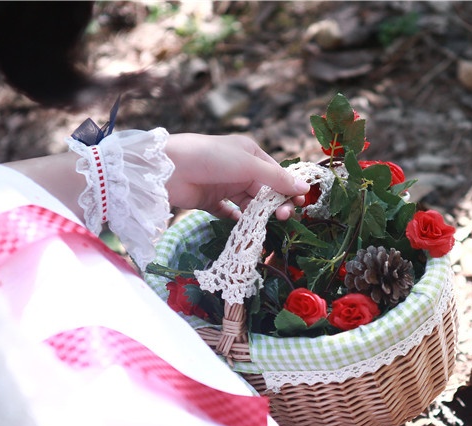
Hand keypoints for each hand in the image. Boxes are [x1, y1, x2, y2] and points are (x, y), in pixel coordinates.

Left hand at [162, 133, 309, 219]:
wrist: (168, 168)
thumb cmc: (210, 157)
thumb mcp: (248, 165)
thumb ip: (275, 178)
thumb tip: (304, 187)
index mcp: (249, 153)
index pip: (276, 173)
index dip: (288, 188)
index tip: (300, 203)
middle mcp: (238, 169)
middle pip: (264, 190)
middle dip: (276, 203)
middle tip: (284, 216)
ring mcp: (224, 185)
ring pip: (249, 203)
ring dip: (259, 213)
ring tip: (266, 222)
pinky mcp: (210, 201)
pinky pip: (229, 213)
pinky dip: (238, 219)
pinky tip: (244, 226)